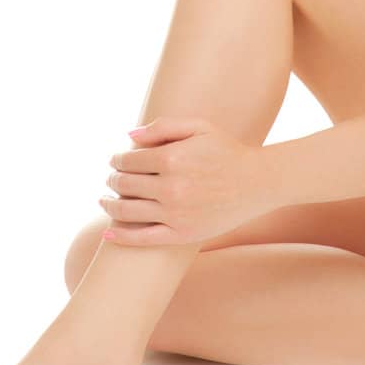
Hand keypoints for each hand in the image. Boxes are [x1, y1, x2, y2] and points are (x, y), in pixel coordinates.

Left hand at [100, 115, 274, 245]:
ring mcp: (175, 214)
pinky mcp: (182, 234)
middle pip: (124, 184)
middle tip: (112, 178)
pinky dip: (122, 237)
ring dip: (110, 204)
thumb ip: (163, 126)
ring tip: (106, 200)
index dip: (117, 159)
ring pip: (127, 210)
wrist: (258, 183)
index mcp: (172, 158)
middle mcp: (170, 187)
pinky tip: (109, 233)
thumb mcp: (200, 127)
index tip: (116, 159)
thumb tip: (129, 135)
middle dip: (113, 179)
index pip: (128, 160)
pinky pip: (143, 238)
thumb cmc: (227, 151)